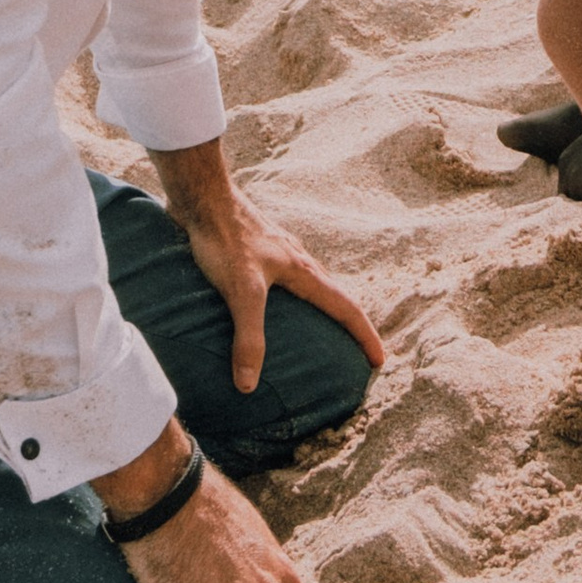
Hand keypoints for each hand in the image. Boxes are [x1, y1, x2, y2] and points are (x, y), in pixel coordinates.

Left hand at [153, 142, 388, 395]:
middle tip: (355, 351)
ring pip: (310, 286)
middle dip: (348, 324)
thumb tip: (249, 385)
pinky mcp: (255, 250)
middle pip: (334, 295)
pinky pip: (283, 281)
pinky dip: (292, 299)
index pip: (345, 307)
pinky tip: (271, 307)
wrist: (202, 197)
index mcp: (303, 271)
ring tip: (318, 332)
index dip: (364, 335)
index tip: (379, 361)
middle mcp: (297, 261)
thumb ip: (249, 337)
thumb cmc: (225, 239)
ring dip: (321, 309)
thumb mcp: (242, 291)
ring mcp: (276, 253)